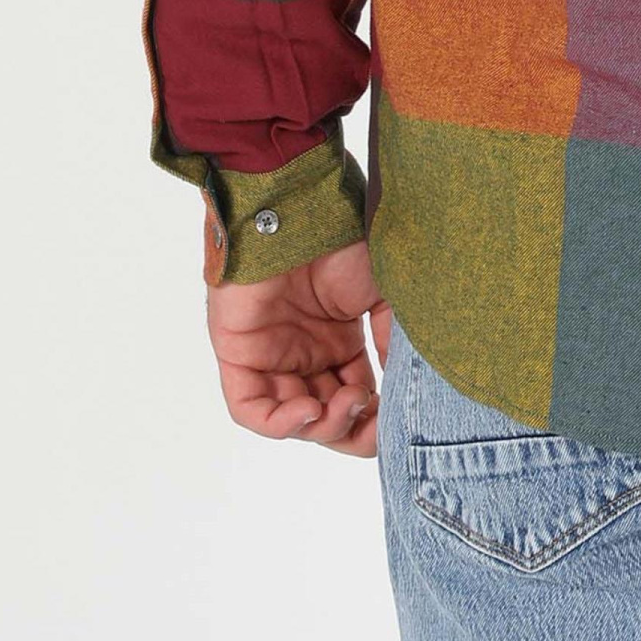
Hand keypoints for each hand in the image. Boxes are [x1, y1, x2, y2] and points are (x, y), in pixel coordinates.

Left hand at [206, 240, 393, 456]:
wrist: (299, 210)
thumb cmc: (341, 239)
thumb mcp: (382, 293)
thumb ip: (392, 340)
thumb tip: (402, 389)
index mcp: (337, 341)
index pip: (355, 397)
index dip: (374, 417)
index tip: (397, 418)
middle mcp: (304, 354)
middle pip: (325, 417)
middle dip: (351, 429)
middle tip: (374, 421)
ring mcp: (270, 356)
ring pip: (292, 419)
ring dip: (322, 427)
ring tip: (347, 404)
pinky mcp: (238, 355)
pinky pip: (251, 409)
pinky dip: (280, 423)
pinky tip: (310, 410)